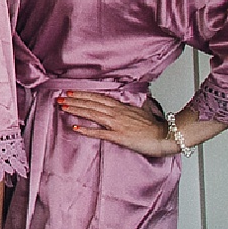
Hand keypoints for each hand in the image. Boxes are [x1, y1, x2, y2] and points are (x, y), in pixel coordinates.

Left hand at [57, 91, 178, 158]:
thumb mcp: (141, 112)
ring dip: (77, 110)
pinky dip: (87, 130)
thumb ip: (129, 110)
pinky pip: (100, 133)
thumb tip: (123, 107)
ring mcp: (117, 124)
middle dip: (74, 100)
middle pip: (92, 104)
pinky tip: (76, 128)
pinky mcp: (119, 136)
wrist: (167, 135)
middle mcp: (117, 113)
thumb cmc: (156, 127)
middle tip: (59, 97)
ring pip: (93, 114)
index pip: (98, 98)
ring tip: (63, 107)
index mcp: (122, 107)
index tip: (70, 92)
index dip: (83, 95)